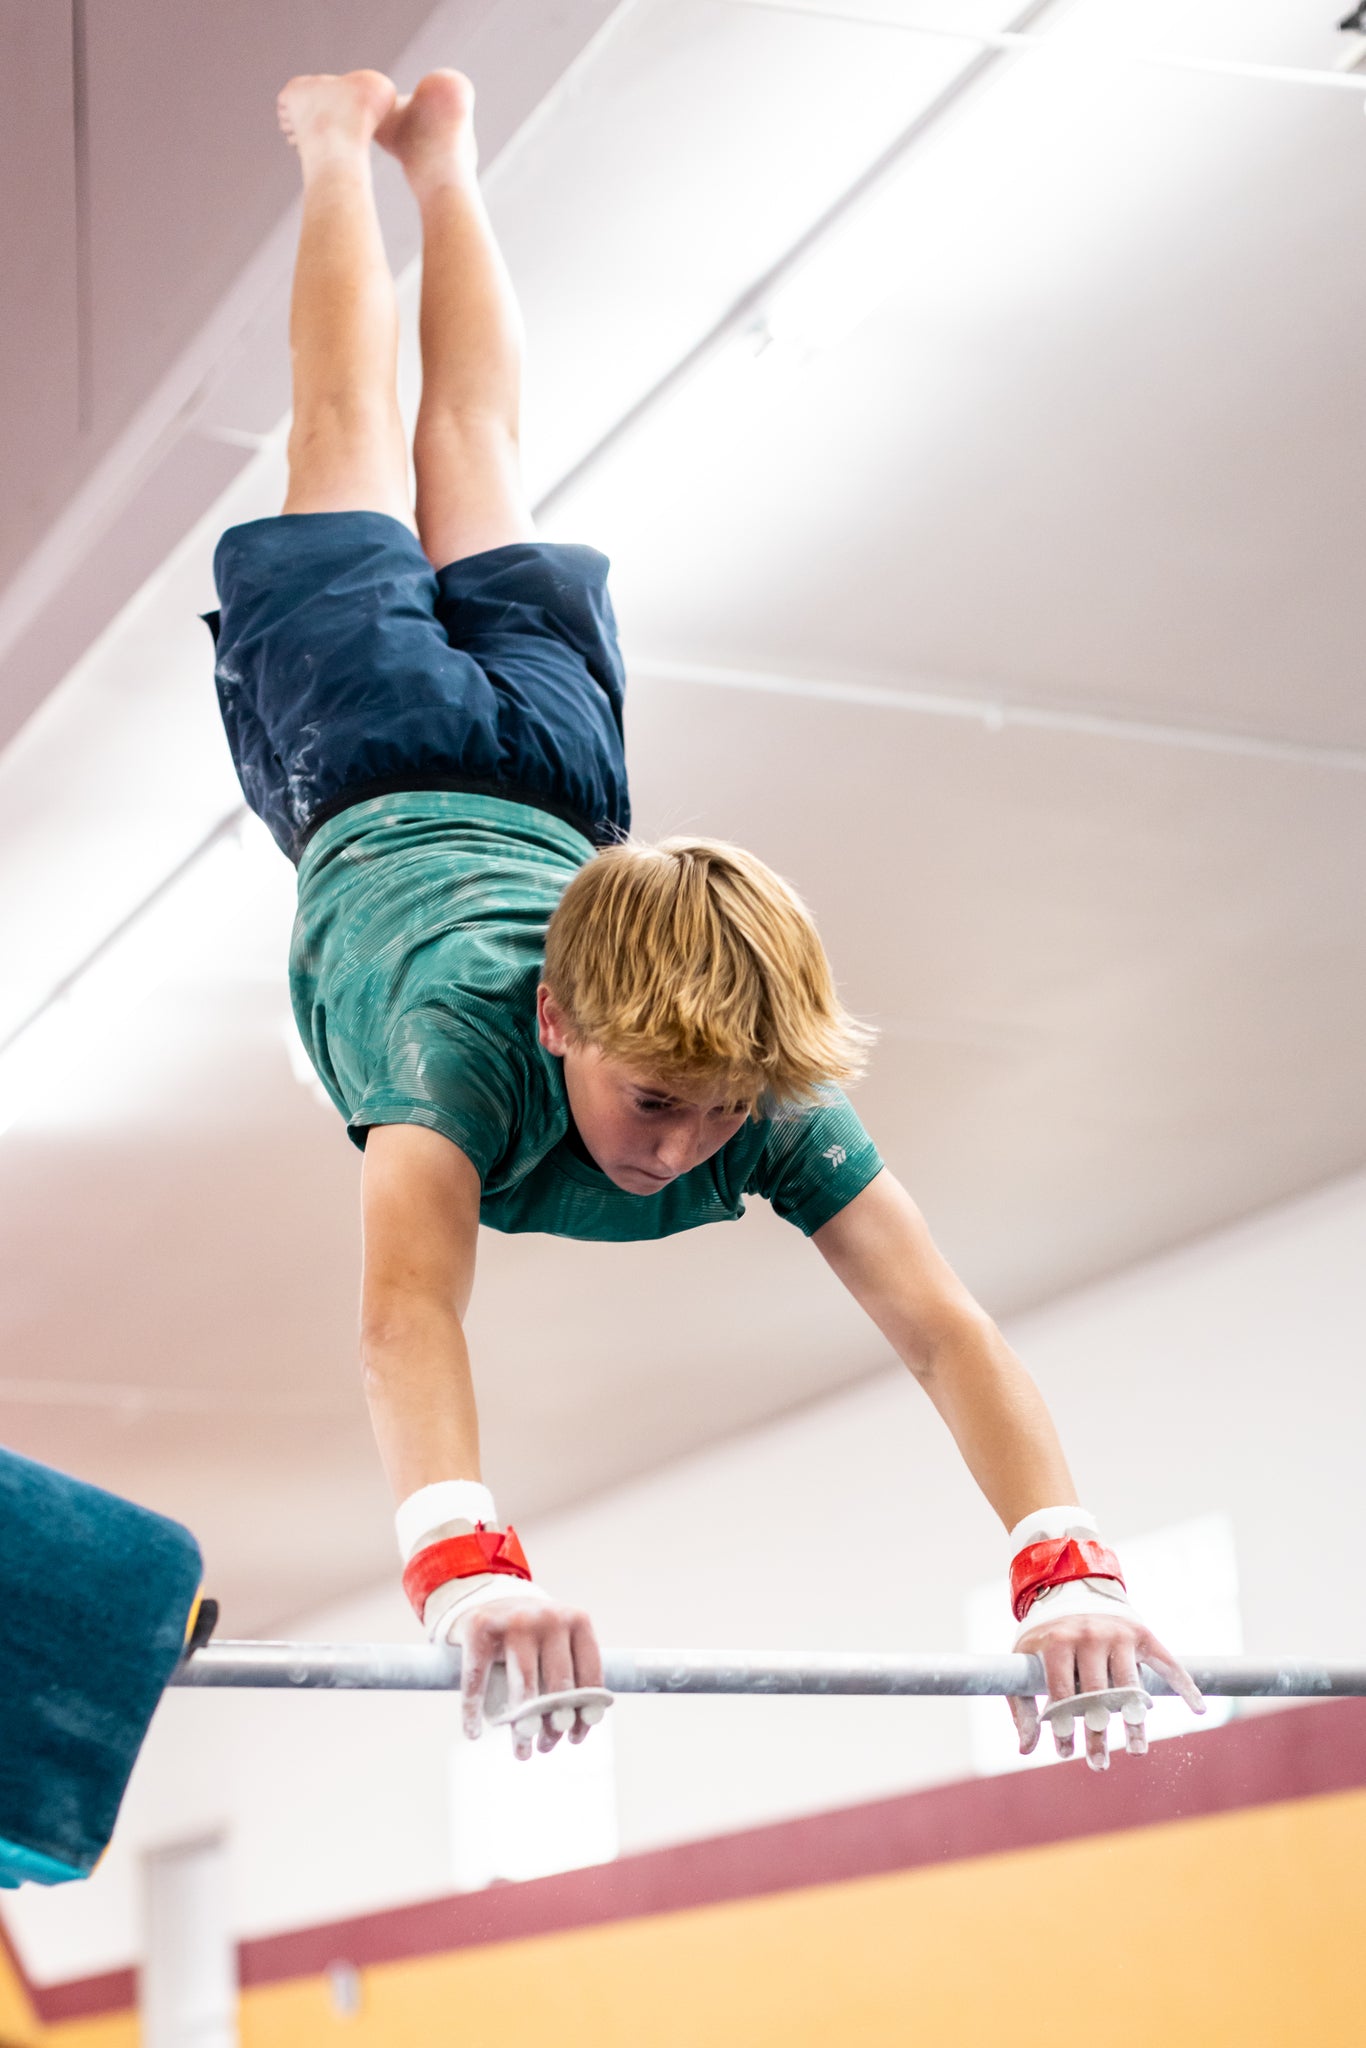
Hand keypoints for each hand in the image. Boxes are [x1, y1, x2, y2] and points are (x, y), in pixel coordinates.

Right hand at [437, 1586, 606, 1761]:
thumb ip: (569, 1678)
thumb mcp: (558, 1643)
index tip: (576, 1738)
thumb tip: (576, 1728)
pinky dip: (472, 1710)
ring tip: (522, 1752)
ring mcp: (514, 1620)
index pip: (589, 1676)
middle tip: (547, 1747)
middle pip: (557, 1686)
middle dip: (555, 1725)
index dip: (585, 1713)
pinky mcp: (479, 1627)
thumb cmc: (532, 1634)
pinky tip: (473, 1732)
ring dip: (522, 1728)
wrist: (490, 1596)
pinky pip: (477, 1678)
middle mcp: (549, 1617)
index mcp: (577, 1621)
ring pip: (523, 1688)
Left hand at [1010, 1611, 1204, 1769]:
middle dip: (1097, 1732)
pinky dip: (1185, 1685)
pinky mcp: (1142, 1634)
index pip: (1062, 1692)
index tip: (1067, 1753)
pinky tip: (1198, 1709)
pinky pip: (1167, 1662)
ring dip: (1134, 1722)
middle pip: (1097, 1694)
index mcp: (1058, 1641)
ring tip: (1135, 1751)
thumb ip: (1023, 1704)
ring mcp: (1118, 1634)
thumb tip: (1026, 1749)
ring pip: (1130, 1686)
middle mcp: (1089, 1635)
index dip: (1064, 1725)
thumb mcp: (1025, 1662)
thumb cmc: (1047, 1638)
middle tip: (1098, 1763)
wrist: (1072, 1591)